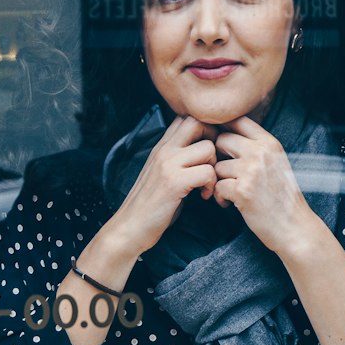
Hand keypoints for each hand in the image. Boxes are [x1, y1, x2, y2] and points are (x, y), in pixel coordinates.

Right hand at [110, 113, 218, 256]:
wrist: (130, 227)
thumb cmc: (151, 204)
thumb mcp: (162, 173)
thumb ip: (177, 158)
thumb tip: (203, 148)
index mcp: (161, 146)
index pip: (186, 118)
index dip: (204, 129)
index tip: (207, 152)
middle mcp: (164, 150)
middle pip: (197, 122)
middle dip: (213, 140)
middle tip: (211, 163)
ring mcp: (168, 165)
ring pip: (208, 148)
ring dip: (214, 167)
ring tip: (206, 184)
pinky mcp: (174, 182)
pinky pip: (207, 172)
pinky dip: (210, 185)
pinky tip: (203, 196)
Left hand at [213, 115, 312, 254]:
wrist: (294, 226)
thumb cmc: (283, 197)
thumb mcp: (277, 162)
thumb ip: (257, 147)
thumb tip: (226, 133)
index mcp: (269, 143)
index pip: (238, 120)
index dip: (223, 129)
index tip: (221, 145)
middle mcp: (260, 153)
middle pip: (221, 140)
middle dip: (218, 157)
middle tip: (224, 173)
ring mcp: (251, 171)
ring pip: (217, 166)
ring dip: (218, 181)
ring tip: (229, 193)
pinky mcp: (242, 191)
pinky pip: (217, 186)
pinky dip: (220, 197)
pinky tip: (229, 203)